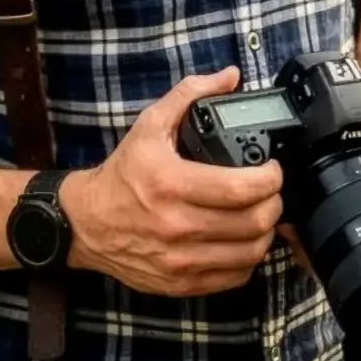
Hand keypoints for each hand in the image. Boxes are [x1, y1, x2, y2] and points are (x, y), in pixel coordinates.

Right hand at [60, 67, 282, 297]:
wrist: (86, 223)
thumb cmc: (122, 174)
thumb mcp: (149, 125)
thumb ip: (189, 94)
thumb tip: (229, 76)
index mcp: (170, 183)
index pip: (239, 188)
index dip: (269, 178)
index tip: (273, 169)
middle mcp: (176, 226)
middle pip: (251, 222)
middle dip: (274, 203)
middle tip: (271, 191)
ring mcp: (180, 261)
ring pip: (249, 253)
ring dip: (265, 232)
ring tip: (261, 214)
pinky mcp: (180, 284)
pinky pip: (233, 277)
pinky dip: (248, 259)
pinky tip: (242, 240)